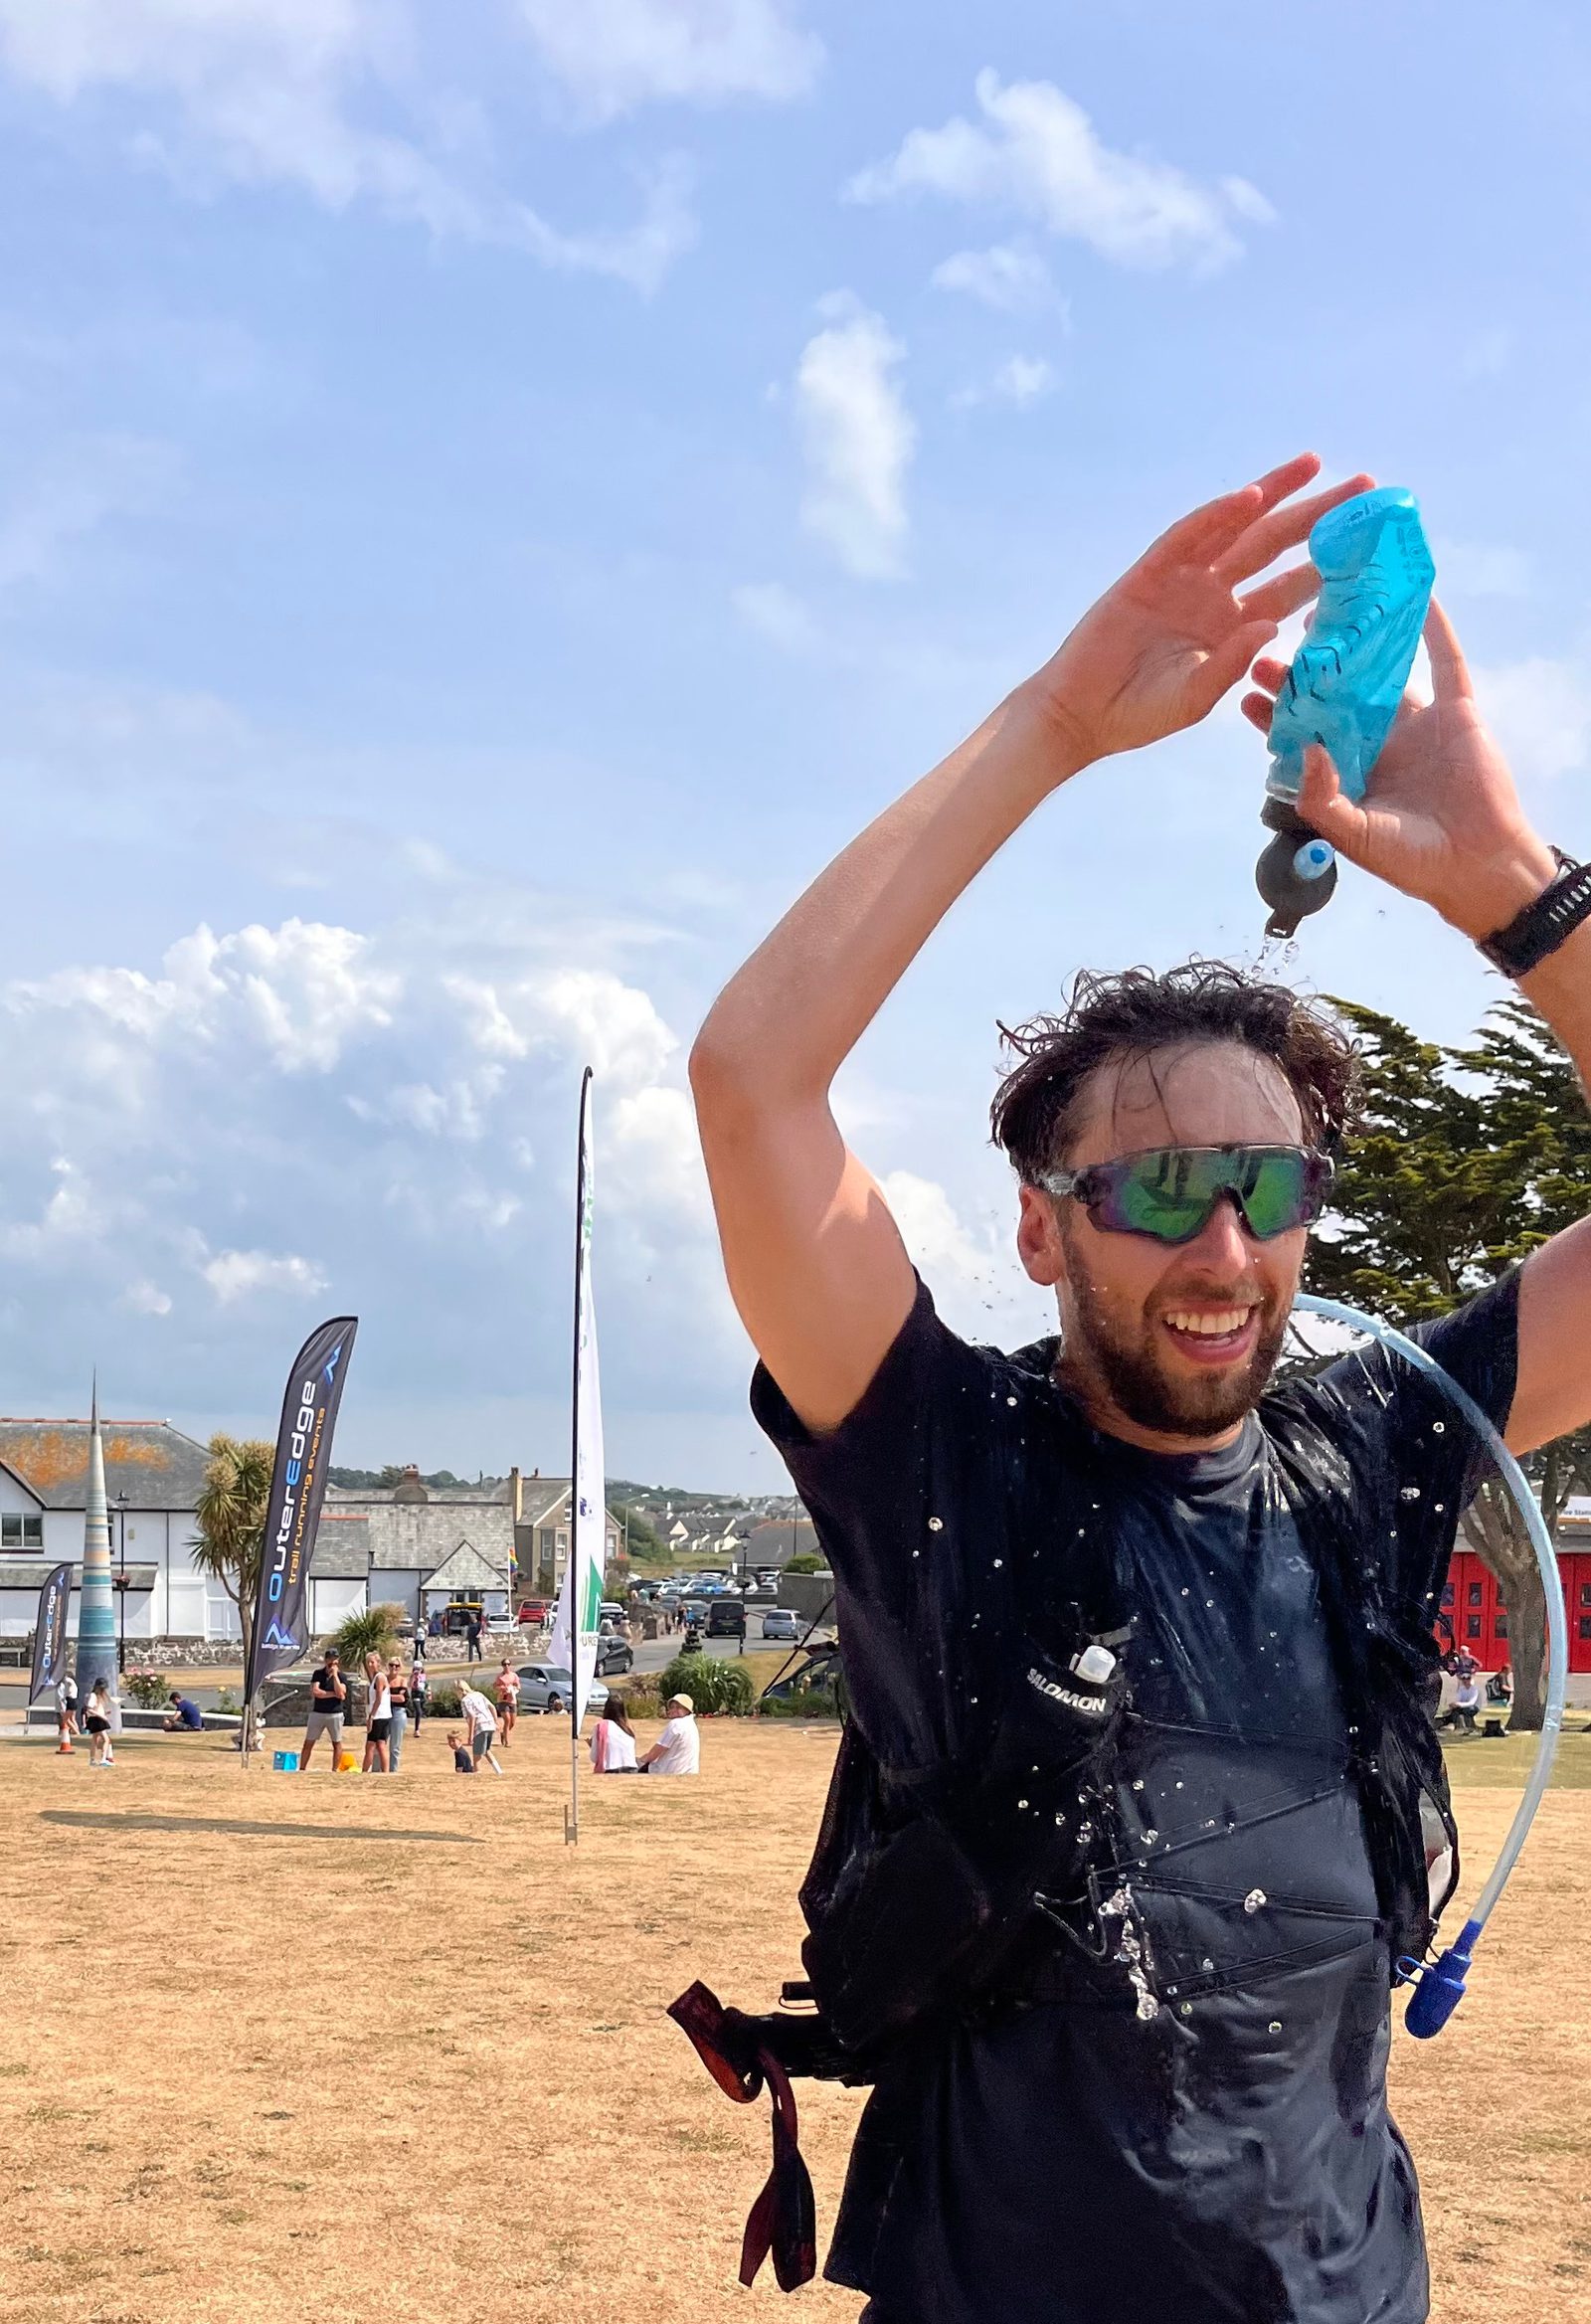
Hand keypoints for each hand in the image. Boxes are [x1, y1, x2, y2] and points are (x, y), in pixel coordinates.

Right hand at [1032, 453, 1372, 765]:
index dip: (1330, 565)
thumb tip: (1272, 628)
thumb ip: (1231, 665)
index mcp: (1234, 629)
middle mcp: (1215, 597)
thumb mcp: (1194, 700)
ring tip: (1315, 464)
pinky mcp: (1148, 573)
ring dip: (1275, 494)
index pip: (1292, 590)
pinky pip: (1188, 538)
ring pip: (1238, 528)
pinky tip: (1250, 497)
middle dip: (1318, 516)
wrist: (1079, 715)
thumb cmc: (1138, 716)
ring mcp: (1182, 581)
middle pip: (1276, 545)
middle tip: (1364, 487)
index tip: (1374, 547)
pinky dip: (1216, 515)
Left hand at [1240, 599, 1558, 938]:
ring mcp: (1415, 723)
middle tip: (1270, 653)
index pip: (1302, 735)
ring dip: (1357, 644)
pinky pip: (1445, 662)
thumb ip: (1321, 798)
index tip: (1247, 694)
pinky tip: (1417, 598)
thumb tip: (1305, 749)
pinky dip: (1434, 630)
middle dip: (1302, 677)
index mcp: (1347, 771)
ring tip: (1322, 613)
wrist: (1478, 864)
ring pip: (1382, 672)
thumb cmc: (1411, 860)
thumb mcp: (1354, 835)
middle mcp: (1376, 741)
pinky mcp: (1456, 711)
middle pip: (1333, 697)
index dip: (1275, 715)